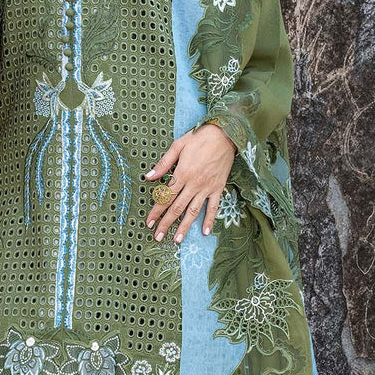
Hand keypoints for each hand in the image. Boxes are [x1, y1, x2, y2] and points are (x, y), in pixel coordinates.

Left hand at [144, 122, 236, 241]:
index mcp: (182, 174)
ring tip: (177, 240)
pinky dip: (209, 220)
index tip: (148, 222)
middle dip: (166, 223)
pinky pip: (213, 207)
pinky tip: (204, 232)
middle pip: (176, 208)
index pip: (165, 197)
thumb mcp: (178, 146)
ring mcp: (206, 188)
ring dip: (184, 226)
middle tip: (157, 237)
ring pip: (193, 211)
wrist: (225, 134)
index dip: (156, 211)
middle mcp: (193, 184)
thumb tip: (148, 177)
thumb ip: (163, 164)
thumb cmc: (200, 137)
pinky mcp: (218, 188)